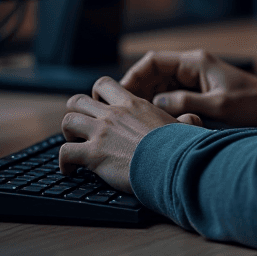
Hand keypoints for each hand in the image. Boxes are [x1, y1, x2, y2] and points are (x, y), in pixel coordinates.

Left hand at [59, 76, 202, 192]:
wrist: (172, 163)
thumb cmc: (179, 146)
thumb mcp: (184, 125)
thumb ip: (185, 119)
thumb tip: (193, 119)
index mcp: (132, 104)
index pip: (104, 84)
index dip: (95, 95)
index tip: (99, 108)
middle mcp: (113, 114)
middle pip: (77, 100)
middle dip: (75, 113)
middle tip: (81, 129)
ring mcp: (101, 133)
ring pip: (67, 121)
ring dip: (67, 134)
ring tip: (74, 146)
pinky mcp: (93, 155)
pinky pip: (65, 153)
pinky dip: (63, 162)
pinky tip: (70, 171)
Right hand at [119, 48, 256, 128]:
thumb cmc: (254, 104)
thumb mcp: (219, 106)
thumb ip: (186, 104)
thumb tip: (156, 105)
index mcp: (196, 63)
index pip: (153, 61)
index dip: (133, 76)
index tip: (121, 95)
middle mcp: (193, 68)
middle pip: (153, 75)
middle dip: (136, 92)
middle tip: (122, 113)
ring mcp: (196, 80)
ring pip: (160, 88)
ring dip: (147, 102)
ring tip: (134, 122)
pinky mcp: (200, 93)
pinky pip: (172, 98)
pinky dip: (162, 109)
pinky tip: (155, 125)